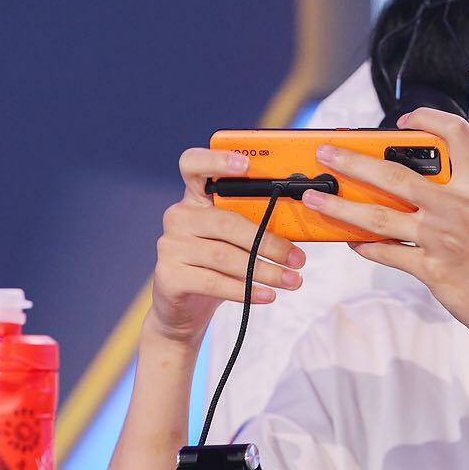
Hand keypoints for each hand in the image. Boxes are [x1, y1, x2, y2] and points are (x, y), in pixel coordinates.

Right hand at [149, 148, 306, 346]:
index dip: (217, 161)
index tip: (246, 165)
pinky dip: (245, 290)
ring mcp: (170, 245)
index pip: (194, 165)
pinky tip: (266, 295)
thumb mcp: (236, 241)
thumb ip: (256, 225)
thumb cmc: (218, 267)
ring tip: (291, 280)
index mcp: (195, 198)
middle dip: (268, 242)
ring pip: (224, 256)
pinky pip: (213, 282)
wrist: (186, 309)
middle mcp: (179, 217)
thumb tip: (299, 226)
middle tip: (298, 259)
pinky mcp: (169, 275)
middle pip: (226, 221)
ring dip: (264, 270)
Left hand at [300, 108, 468, 353]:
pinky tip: (350, 240)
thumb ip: (457, 195)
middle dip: (353, 161)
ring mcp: (444, 239)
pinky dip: (365, 246)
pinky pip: (388, 253)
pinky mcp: (433, 270)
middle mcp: (460, 207)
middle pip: (395, 175)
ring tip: (314, 198)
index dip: (427, 119)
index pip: (456, 133)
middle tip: (325, 152)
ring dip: (340, 206)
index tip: (401, 122)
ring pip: (379, 216)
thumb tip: (406, 184)